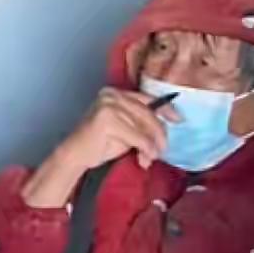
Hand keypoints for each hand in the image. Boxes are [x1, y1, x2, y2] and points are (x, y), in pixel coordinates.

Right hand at [61, 88, 180, 173]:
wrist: (75, 155)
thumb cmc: (99, 144)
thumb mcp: (124, 129)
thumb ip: (141, 124)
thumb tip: (165, 131)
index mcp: (116, 93)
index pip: (146, 99)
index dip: (165, 109)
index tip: (178, 120)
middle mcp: (112, 95)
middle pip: (147, 113)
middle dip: (159, 134)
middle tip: (163, 150)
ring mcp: (109, 105)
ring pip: (144, 126)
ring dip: (151, 145)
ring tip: (149, 158)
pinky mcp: (107, 120)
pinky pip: (137, 136)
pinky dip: (144, 148)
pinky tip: (144, 158)